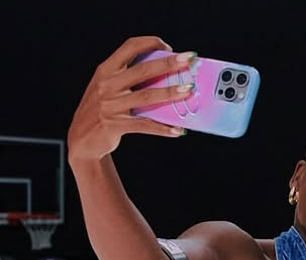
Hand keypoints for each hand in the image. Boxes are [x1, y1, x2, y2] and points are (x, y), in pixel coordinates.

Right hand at [68, 36, 195, 162]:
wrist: (82, 139)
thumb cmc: (102, 110)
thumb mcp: (109, 89)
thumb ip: (130, 80)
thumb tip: (167, 77)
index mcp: (106, 70)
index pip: (129, 47)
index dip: (150, 43)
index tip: (168, 47)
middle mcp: (107, 84)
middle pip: (143, 70)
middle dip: (168, 63)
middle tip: (189, 60)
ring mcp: (110, 105)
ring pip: (147, 96)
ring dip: (171, 93)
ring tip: (189, 90)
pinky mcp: (114, 125)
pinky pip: (145, 125)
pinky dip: (163, 128)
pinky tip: (179, 130)